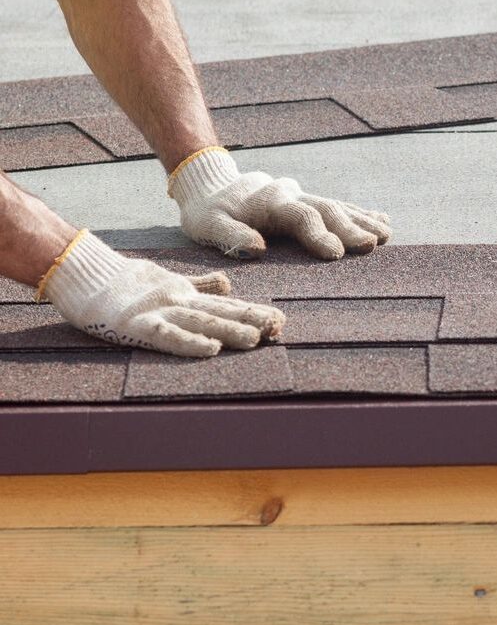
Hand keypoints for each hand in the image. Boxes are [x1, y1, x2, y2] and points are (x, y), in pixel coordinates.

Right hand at [41, 230, 284, 356]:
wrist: (87, 275)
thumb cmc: (127, 283)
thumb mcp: (170, 281)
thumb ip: (199, 284)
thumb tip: (227, 284)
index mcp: (187, 294)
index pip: (226, 304)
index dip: (253, 312)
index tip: (280, 321)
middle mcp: (179, 301)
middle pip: (222, 311)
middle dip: (252, 320)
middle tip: (279, 328)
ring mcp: (160, 312)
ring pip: (202, 321)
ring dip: (230, 330)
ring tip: (255, 338)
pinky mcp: (137, 325)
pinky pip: (167, 335)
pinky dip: (190, 342)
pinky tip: (210, 349)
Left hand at [169, 147, 390, 259]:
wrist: (211, 183)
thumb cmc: (208, 212)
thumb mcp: (207, 224)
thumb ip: (230, 236)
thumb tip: (257, 249)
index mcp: (270, 202)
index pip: (300, 216)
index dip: (318, 234)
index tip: (336, 253)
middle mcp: (291, 194)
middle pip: (326, 209)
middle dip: (350, 227)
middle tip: (372, 244)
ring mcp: (302, 195)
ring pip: (337, 206)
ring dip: (362, 220)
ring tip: (385, 234)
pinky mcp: (307, 200)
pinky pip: (338, 205)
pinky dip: (360, 212)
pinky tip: (382, 220)